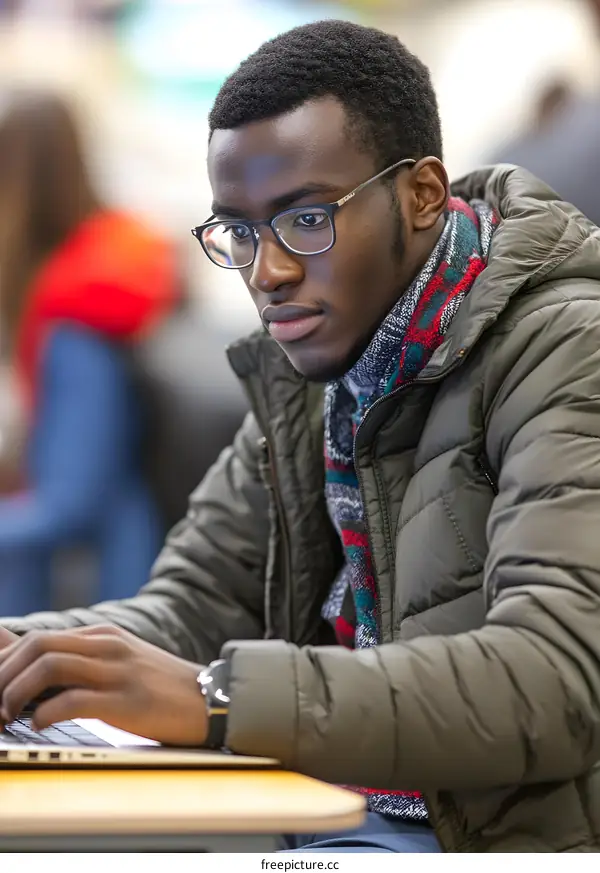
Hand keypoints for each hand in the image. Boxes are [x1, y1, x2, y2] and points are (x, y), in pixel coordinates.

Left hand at [0, 625, 207, 745]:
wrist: (209, 700)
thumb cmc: (159, 689)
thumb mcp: (119, 664)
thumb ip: (80, 664)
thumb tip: (33, 674)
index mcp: (102, 636)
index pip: (37, 638)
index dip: (4, 662)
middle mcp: (106, 646)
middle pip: (36, 645)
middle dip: (2, 674)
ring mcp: (117, 671)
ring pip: (48, 666)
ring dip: (15, 693)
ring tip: (7, 716)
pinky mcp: (127, 700)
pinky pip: (74, 700)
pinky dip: (46, 714)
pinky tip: (41, 725)